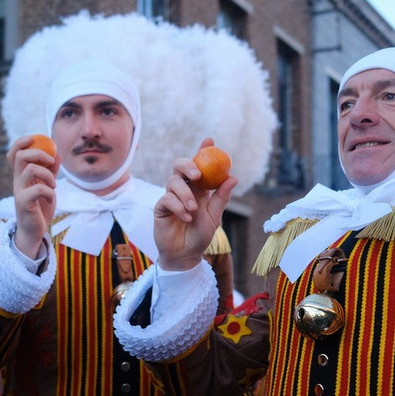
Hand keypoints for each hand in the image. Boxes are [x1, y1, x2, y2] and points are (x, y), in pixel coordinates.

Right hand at [8, 134, 58, 258]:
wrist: (35, 231)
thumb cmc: (40, 208)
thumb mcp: (48, 186)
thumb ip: (50, 171)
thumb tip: (57, 154)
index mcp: (21, 175)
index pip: (14, 153)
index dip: (21, 142)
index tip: (34, 138)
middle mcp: (17, 181)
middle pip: (20, 155)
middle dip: (39, 153)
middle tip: (51, 162)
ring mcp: (19, 191)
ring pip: (31, 169)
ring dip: (47, 174)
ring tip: (54, 185)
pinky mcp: (24, 203)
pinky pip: (38, 189)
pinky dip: (49, 191)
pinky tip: (51, 198)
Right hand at [155, 137, 236, 270]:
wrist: (186, 255)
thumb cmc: (200, 235)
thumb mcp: (214, 216)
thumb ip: (221, 197)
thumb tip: (233, 177)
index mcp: (198, 188)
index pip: (199, 165)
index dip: (202, 150)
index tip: (209, 140)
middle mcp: (184, 189)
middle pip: (179, 166)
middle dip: (187, 165)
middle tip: (197, 174)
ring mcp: (171, 197)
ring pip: (173, 182)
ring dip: (185, 194)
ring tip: (193, 210)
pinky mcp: (161, 208)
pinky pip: (167, 199)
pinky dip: (179, 207)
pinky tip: (187, 218)